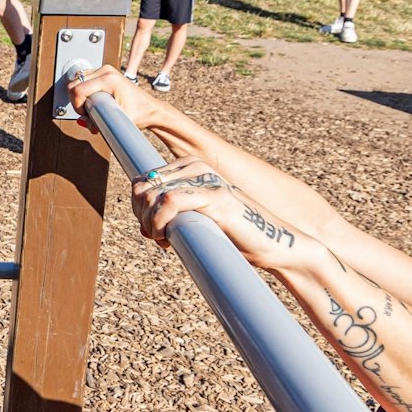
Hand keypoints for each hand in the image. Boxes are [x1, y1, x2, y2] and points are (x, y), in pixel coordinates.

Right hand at [67, 64, 165, 131]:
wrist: (150, 109)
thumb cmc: (140, 113)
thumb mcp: (117, 120)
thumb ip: (96, 122)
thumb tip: (82, 120)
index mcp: (109, 79)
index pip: (78, 89)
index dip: (77, 105)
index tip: (85, 114)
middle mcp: (106, 71)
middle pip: (75, 83)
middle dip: (77, 101)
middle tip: (87, 113)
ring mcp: (104, 70)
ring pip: (77, 81)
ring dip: (79, 96)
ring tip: (91, 108)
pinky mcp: (104, 73)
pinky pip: (83, 80)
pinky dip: (83, 92)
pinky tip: (93, 101)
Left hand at [130, 158, 319, 271]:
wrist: (274, 244)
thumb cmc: (234, 234)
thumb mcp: (196, 218)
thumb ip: (172, 214)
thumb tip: (141, 224)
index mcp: (191, 167)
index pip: (143, 180)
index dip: (138, 208)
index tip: (151, 231)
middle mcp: (197, 167)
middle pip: (143, 187)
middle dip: (141, 217)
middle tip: (157, 237)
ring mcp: (207, 180)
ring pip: (152, 194)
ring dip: (149, 223)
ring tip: (163, 240)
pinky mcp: (216, 198)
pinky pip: (170, 202)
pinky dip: (159, 222)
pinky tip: (166, 239)